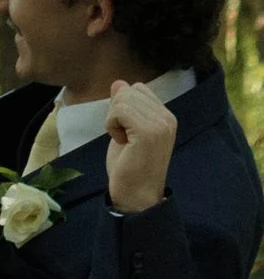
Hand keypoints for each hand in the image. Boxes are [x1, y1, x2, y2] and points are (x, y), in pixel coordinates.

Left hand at [104, 79, 177, 214]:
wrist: (136, 195)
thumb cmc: (129, 166)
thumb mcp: (125, 130)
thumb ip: (124, 107)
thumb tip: (118, 83)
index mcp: (165, 116)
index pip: (138, 88)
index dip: (123, 106)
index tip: (126, 130)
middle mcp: (167, 118)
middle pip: (129, 90)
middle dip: (116, 111)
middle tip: (124, 136)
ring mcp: (160, 124)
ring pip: (122, 98)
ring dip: (113, 119)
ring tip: (123, 140)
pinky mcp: (149, 132)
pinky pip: (119, 110)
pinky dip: (111, 125)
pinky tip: (121, 142)